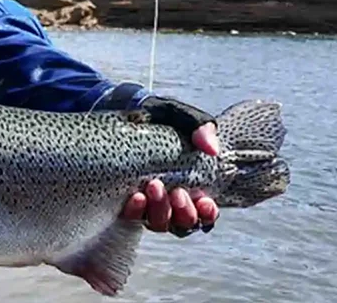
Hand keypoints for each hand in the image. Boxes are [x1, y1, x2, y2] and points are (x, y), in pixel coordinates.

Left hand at [122, 112, 220, 235]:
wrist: (126, 113)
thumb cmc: (158, 118)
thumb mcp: (181, 117)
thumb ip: (201, 128)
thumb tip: (211, 149)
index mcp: (191, 185)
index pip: (205, 212)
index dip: (208, 213)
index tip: (205, 200)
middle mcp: (171, 201)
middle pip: (183, 223)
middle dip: (184, 210)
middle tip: (177, 192)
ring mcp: (148, 204)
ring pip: (160, 223)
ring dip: (161, 210)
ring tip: (155, 186)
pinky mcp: (125, 202)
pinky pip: (133, 216)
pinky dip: (136, 210)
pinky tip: (137, 196)